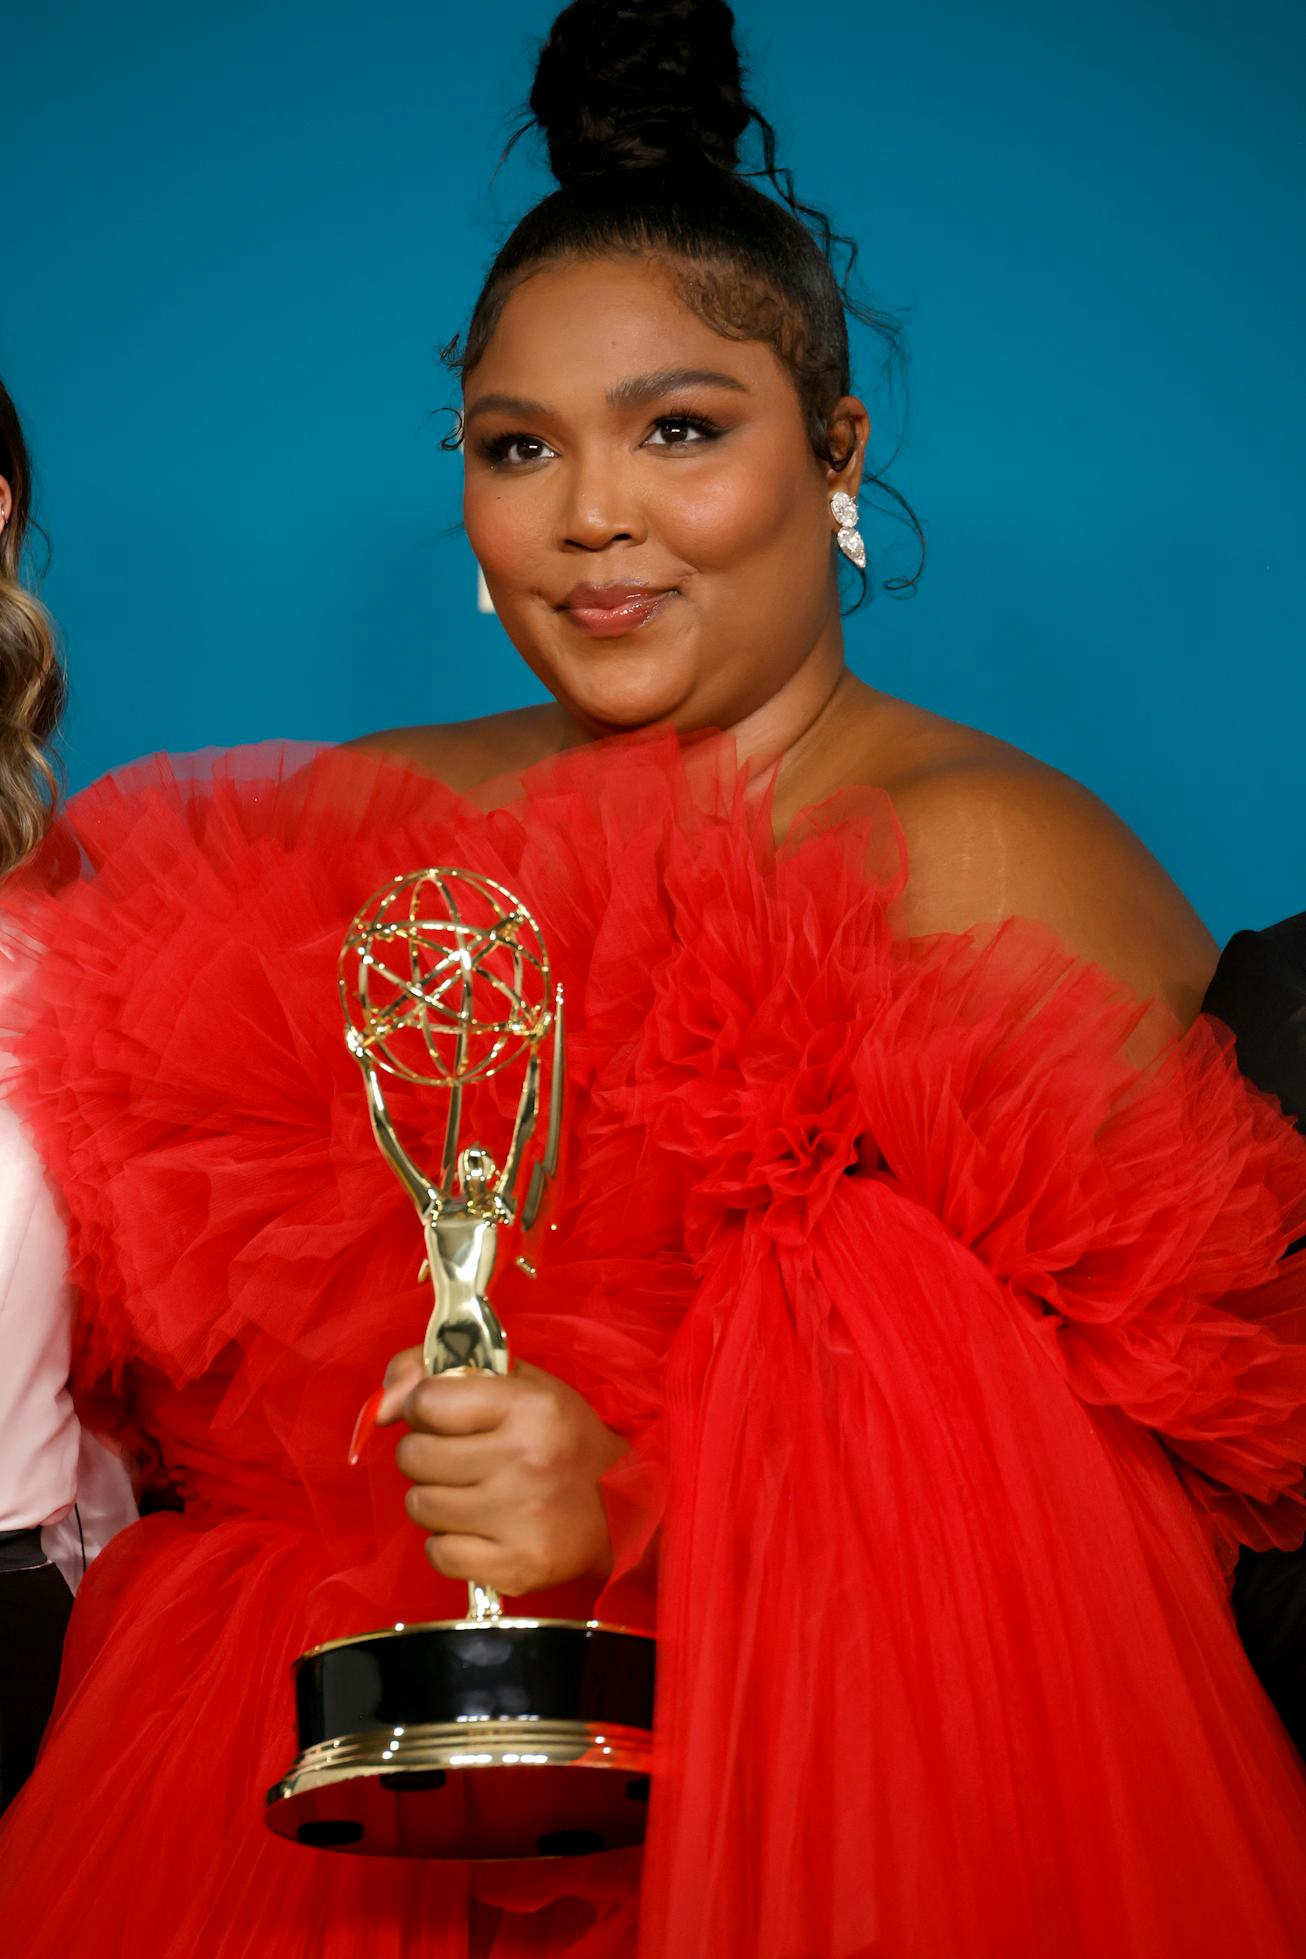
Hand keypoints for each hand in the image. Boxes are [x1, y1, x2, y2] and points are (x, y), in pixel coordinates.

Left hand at [376, 1350, 628, 1596]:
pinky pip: (438, 1554)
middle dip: (427, 1455)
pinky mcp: (516, 1565)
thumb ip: (444, 1371)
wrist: (622, 1511)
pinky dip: (450, 1544)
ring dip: (437, 1500)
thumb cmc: (562, 1440)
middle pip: (414, 1456)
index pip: (426, 1401)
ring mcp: (520, 1517)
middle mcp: (524, 1459)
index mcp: (529, 1406)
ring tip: (473, 1495)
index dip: (425, 1409)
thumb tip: (381, 1402)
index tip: (444, 1418)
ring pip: (420, 1505)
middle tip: (462, 1459)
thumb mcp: (519, 1385)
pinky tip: (480, 1531)